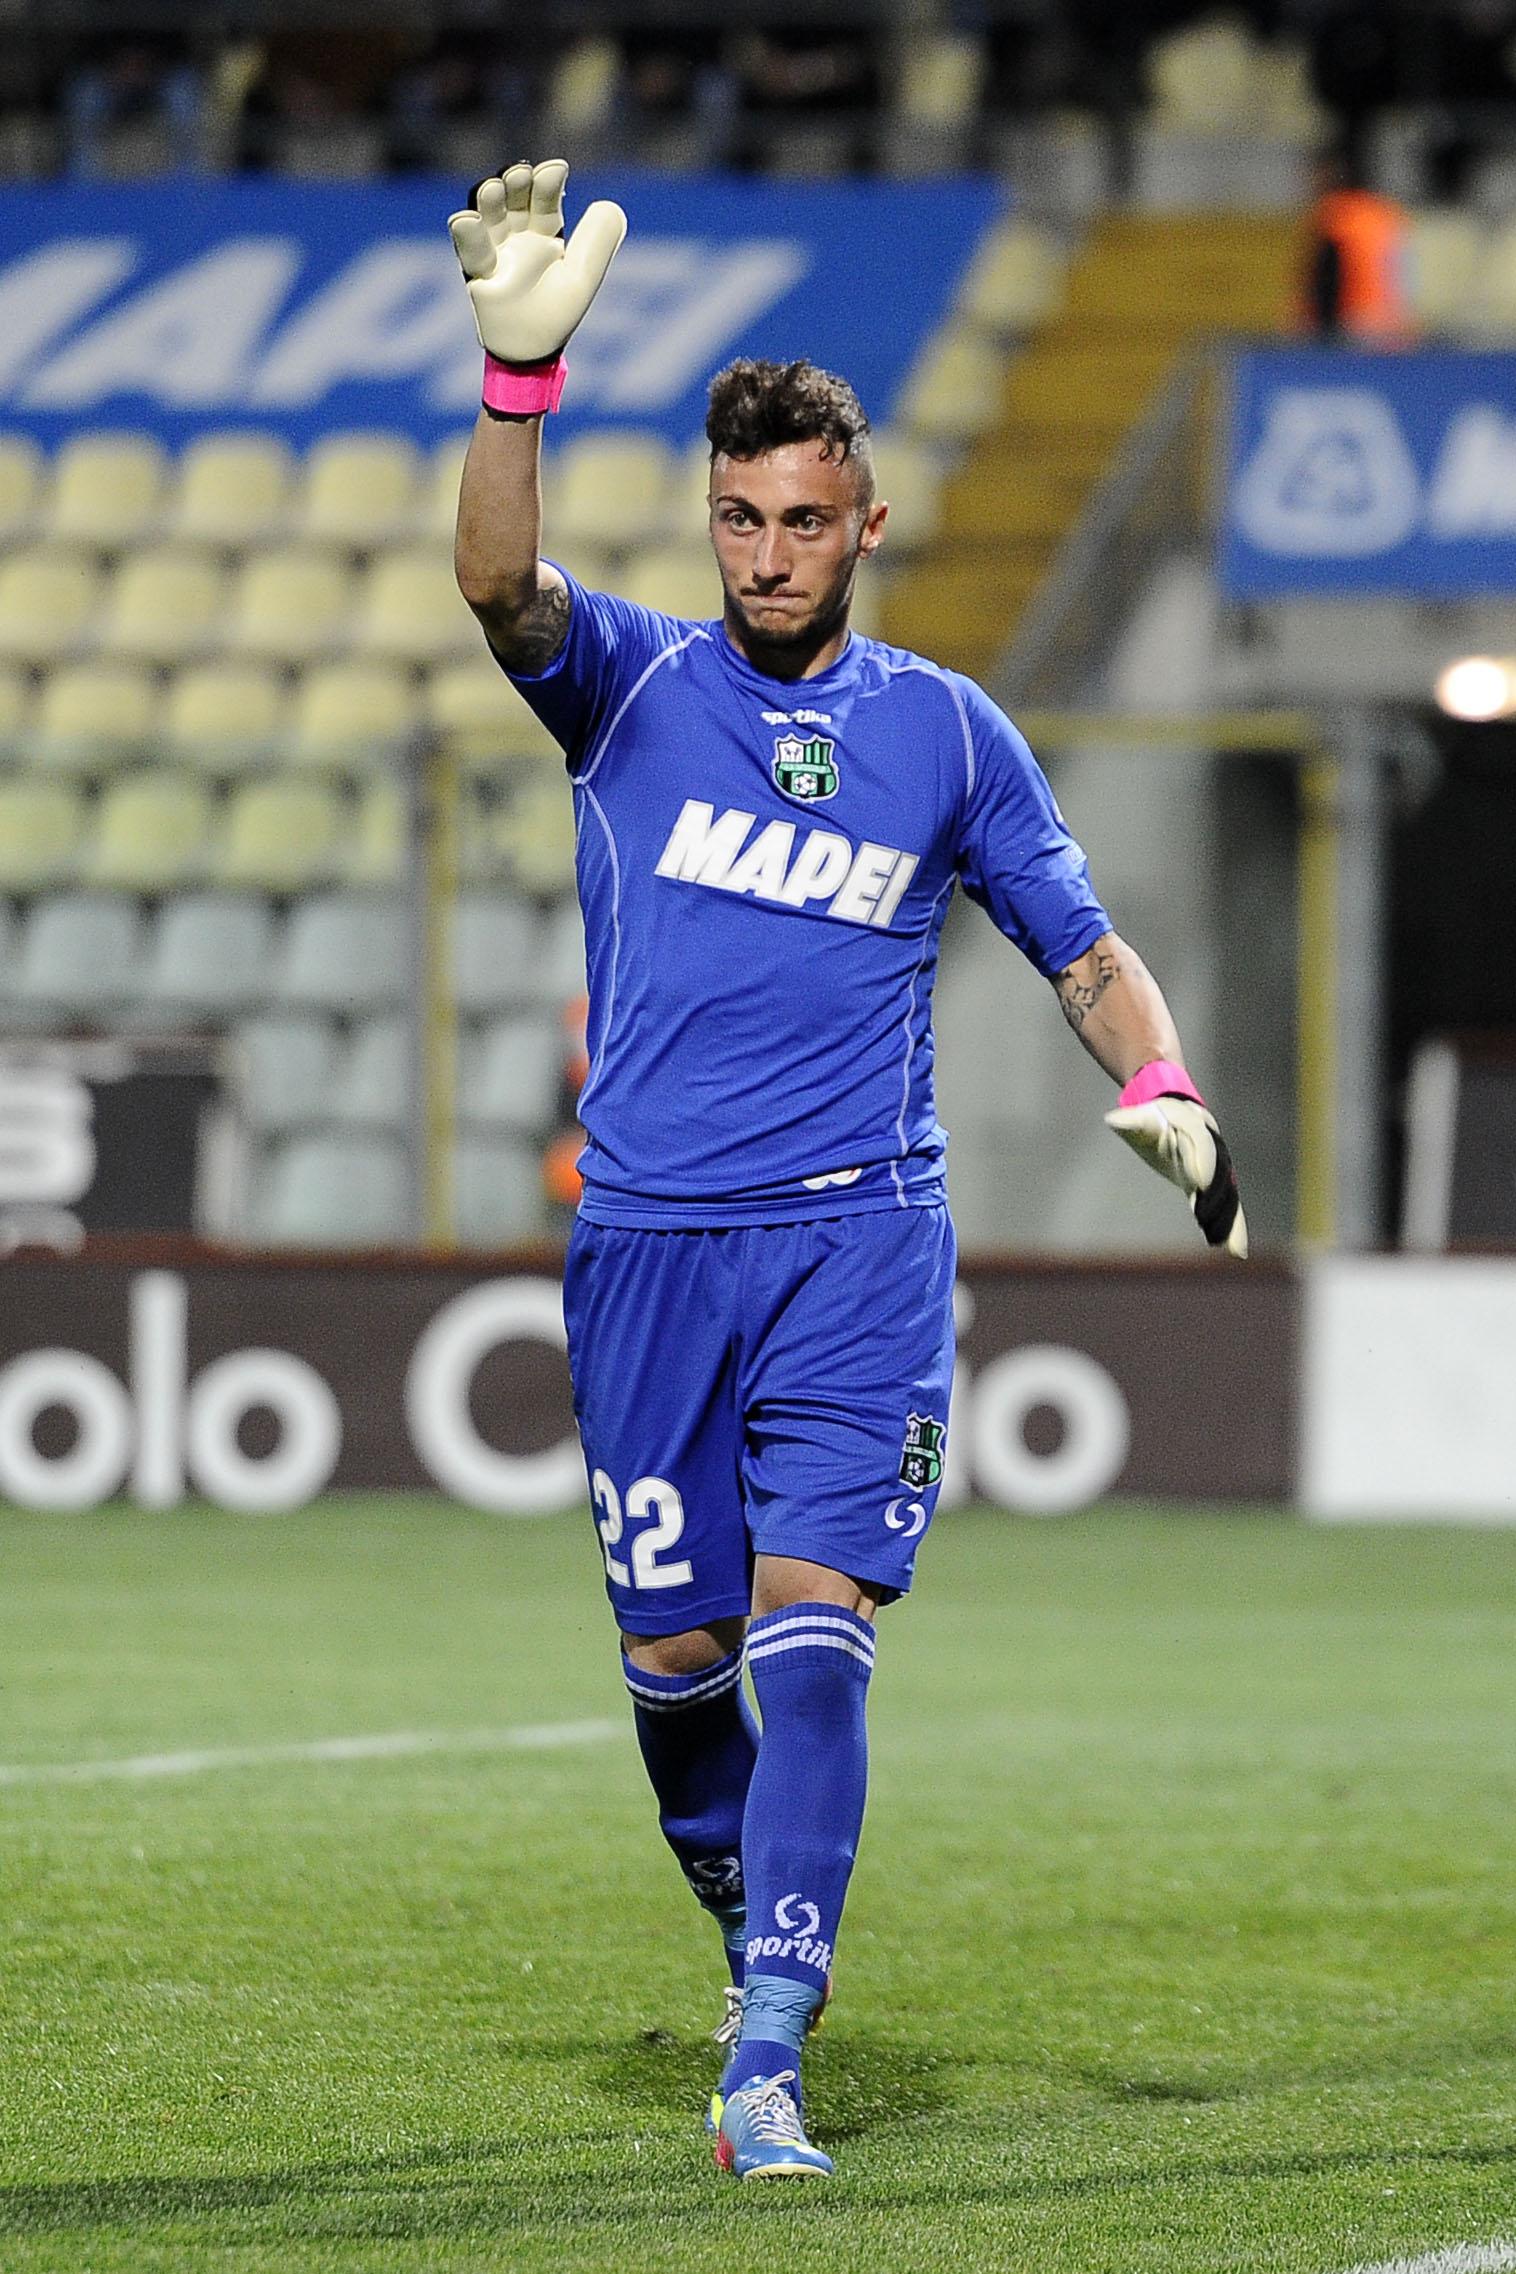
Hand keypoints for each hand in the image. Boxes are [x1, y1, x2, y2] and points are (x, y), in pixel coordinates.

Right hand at [448, 158, 625, 365]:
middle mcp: (517, 238)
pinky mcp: (477, 274)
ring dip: (490, 200)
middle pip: (514, 200)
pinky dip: (468, 235)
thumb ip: (598, 242)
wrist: (532, 354)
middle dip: (516, 184)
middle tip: (521, 173)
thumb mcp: (584, 276)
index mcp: (544, 235)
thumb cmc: (557, 314)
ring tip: (494, 187)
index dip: (549, 183)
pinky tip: (466, 219)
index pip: (545, 200)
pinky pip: (470, 252)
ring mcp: (495, 253)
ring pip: (489, 217)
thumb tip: (610, 204)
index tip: (556, 169)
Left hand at [1104, 1094, 1248, 1257]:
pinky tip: (1237, 1252)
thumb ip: (1131, 1122)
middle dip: (1216, 1195)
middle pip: (1220, 1171)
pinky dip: (1233, 1226)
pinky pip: (1227, 1205)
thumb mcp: (1139, 1118)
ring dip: (1230, 1218)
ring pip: (1228, 1192)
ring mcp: (1215, 1166)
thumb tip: (1113, 1121)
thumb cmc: (1150, 1117)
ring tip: (1234, 1248)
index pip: (1199, 1141)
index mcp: (1191, 1125)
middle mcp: (1209, 1145)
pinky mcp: (1214, 1184)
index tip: (1201, 1182)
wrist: (1170, 1113)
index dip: (1202, 1160)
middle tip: (1209, 1219)